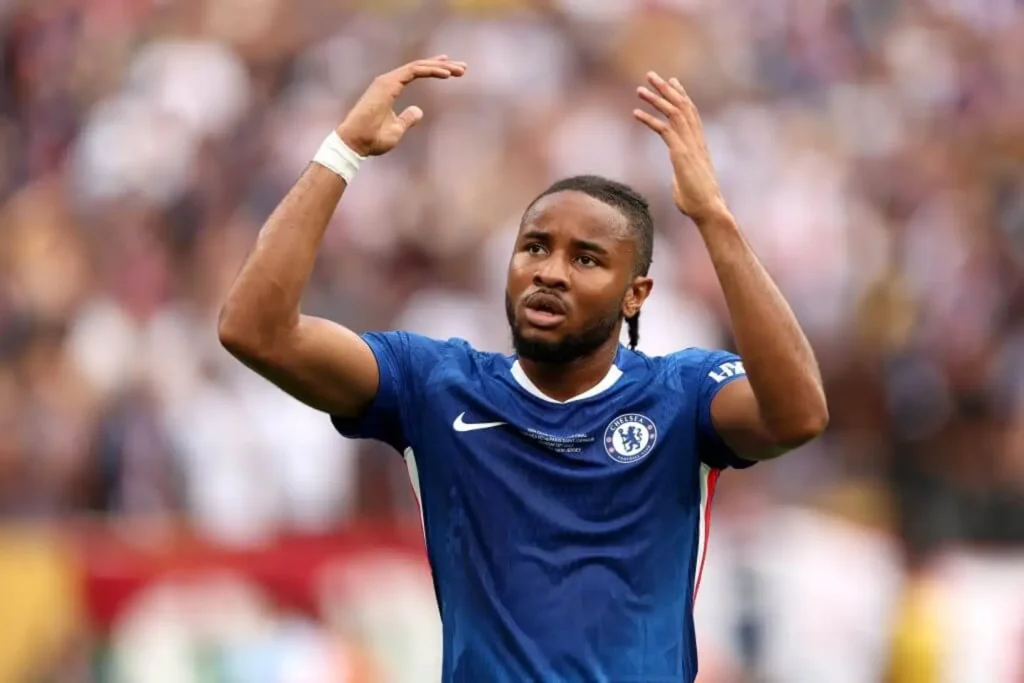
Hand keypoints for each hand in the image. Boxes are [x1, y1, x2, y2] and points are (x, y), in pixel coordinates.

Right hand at [336, 56, 466, 156]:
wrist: (355, 143)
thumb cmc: (372, 140)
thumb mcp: (397, 130)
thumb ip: (407, 119)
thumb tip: (419, 111)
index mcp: (390, 89)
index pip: (416, 72)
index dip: (435, 69)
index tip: (452, 71)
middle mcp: (389, 81)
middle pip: (421, 66)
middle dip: (443, 65)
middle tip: (463, 67)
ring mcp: (388, 81)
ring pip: (419, 66)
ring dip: (441, 67)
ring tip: (460, 70)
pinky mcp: (388, 84)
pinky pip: (413, 71)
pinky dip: (431, 70)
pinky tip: (447, 74)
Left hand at [633, 72, 727, 224]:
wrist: (709, 210)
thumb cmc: (698, 202)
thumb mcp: (686, 182)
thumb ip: (681, 174)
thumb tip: (677, 177)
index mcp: (698, 144)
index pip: (691, 113)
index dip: (681, 95)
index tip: (672, 81)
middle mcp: (695, 141)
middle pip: (682, 106)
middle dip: (666, 89)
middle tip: (651, 75)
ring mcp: (689, 146)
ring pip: (673, 114)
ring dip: (655, 99)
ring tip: (640, 89)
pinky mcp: (680, 154)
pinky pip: (664, 131)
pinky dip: (649, 120)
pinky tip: (636, 113)